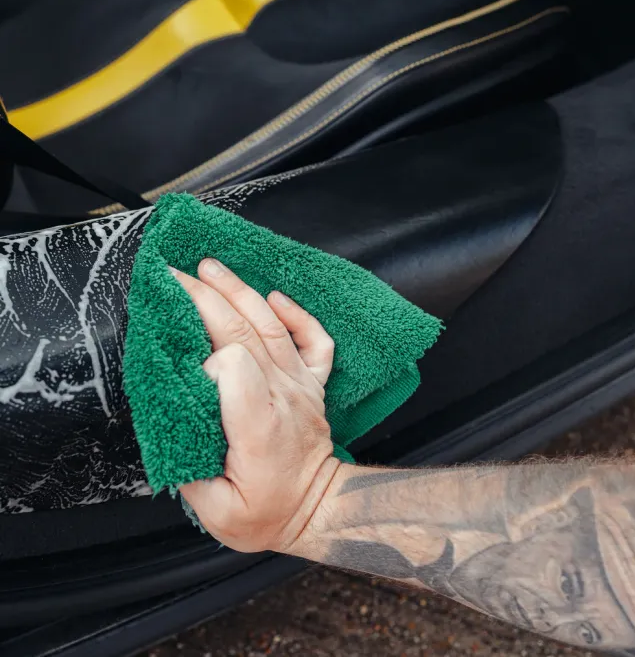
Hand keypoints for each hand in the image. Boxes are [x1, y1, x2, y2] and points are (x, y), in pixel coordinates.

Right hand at [172, 258, 340, 553]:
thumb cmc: (267, 514)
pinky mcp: (312, 383)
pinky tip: (275, 296)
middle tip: (175, 274)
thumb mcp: (217, 512)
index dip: (204, 356)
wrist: (319, 510)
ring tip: (211, 268)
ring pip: (273, 327)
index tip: (181, 360)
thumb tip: (169, 423)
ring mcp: (301, 385)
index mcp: (259, 425)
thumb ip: (189, 468)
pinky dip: (297, 314)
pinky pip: (314, 341)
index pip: (234, 366)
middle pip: (245, 333)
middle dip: (207, 299)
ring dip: (240, 292)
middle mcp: (284, 395)